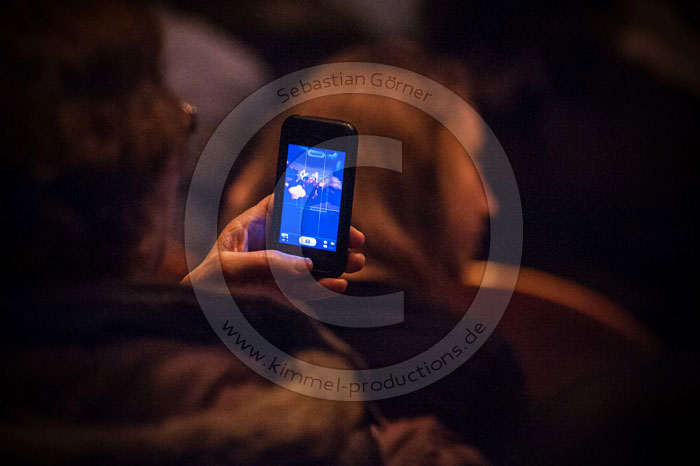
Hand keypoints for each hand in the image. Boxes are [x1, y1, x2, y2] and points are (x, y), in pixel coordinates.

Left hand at [182, 195, 364, 301]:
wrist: (193, 321)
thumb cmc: (203, 289)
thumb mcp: (230, 270)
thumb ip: (267, 264)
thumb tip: (306, 264)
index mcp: (250, 229)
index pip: (282, 205)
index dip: (307, 198)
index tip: (333, 198)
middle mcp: (265, 247)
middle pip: (305, 235)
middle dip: (332, 237)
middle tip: (356, 239)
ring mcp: (274, 272)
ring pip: (310, 263)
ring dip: (336, 263)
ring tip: (357, 263)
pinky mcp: (278, 295)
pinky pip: (306, 289)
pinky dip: (323, 288)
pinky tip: (338, 286)